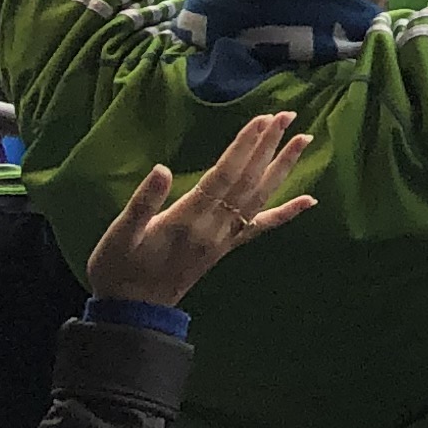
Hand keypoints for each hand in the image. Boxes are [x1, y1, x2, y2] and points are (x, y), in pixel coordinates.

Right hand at [84, 112, 315, 306]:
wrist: (133, 312)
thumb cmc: (119, 268)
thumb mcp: (120, 235)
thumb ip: (142, 203)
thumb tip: (161, 169)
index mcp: (187, 219)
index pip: (224, 175)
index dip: (244, 147)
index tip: (262, 120)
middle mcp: (213, 227)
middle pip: (248, 180)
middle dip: (269, 146)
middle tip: (288, 115)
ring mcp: (224, 238)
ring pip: (259, 197)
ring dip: (282, 168)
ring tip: (303, 141)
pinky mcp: (226, 248)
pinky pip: (261, 227)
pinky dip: (286, 213)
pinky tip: (308, 201)